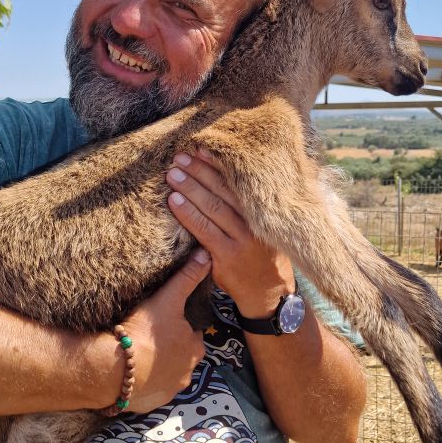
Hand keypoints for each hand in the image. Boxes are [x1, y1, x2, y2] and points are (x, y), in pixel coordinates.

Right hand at [115, 248, 210, 414]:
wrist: (114, 369)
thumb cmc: (143, 332)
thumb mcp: (167, 299)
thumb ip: (187, 278)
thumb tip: (205, 256)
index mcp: (195, 347)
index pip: (192, 334)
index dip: (179, 326)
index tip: (163, 321)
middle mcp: (188, 372)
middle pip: (182, 356)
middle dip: (170, 348)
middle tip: (149, 337)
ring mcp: (170, 390)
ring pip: (168, 374)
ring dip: (158, 367)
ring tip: (138, 354)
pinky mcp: (152, 403)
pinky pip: (152, 391)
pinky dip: (145, 383)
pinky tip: (132, 372)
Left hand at [166, 149, 293, 317]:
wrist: (270, 293)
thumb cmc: (265, 255)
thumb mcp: (269, 228)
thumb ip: (254, 207)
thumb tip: (236, 177)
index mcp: (265, 211)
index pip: (238, 182)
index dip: (218, 165)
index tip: (201, 149)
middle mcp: (255, 222)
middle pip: (223, 191)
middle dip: (199, 172)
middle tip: (180, 157)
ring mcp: (241, 239)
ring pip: (212, 208)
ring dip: (189, 188)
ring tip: (172, 174)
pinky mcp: (226, 256)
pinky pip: (203, 230)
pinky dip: (187, 213)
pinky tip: (174, 201)